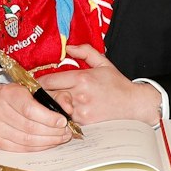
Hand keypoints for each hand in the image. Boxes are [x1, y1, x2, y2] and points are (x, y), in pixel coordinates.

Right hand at [0, 83, 72, 151]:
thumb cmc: (23, 96)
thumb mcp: (41, 90)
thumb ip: (58, 97)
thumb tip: (68, 110)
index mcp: (9, 94)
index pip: (30, 110)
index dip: (49, 118)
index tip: (63, 122)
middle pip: (29, 127)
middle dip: (52, 132)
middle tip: (66, 132)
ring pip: (27, 140)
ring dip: (48, 141)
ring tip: (61, 138)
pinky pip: (22, 148)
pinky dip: (39, 147)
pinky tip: (49, 143)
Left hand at [38, 44, 160, 125]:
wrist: (133, 104)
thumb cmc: (117, 84)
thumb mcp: (103, 63)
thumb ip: (85, 51)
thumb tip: (69, 48)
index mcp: (82, 78)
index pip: (49, 80)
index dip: (39, 82)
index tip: (37, 82)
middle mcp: (79, 95)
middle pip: (48, 96)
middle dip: (43, 94)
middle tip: (40, 93)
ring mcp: (81, 111)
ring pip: (54, 109)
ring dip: (51, 106)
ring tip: (51, 103)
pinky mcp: (83, 123)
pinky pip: (64, 119)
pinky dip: (61, 116)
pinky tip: (63, 113)